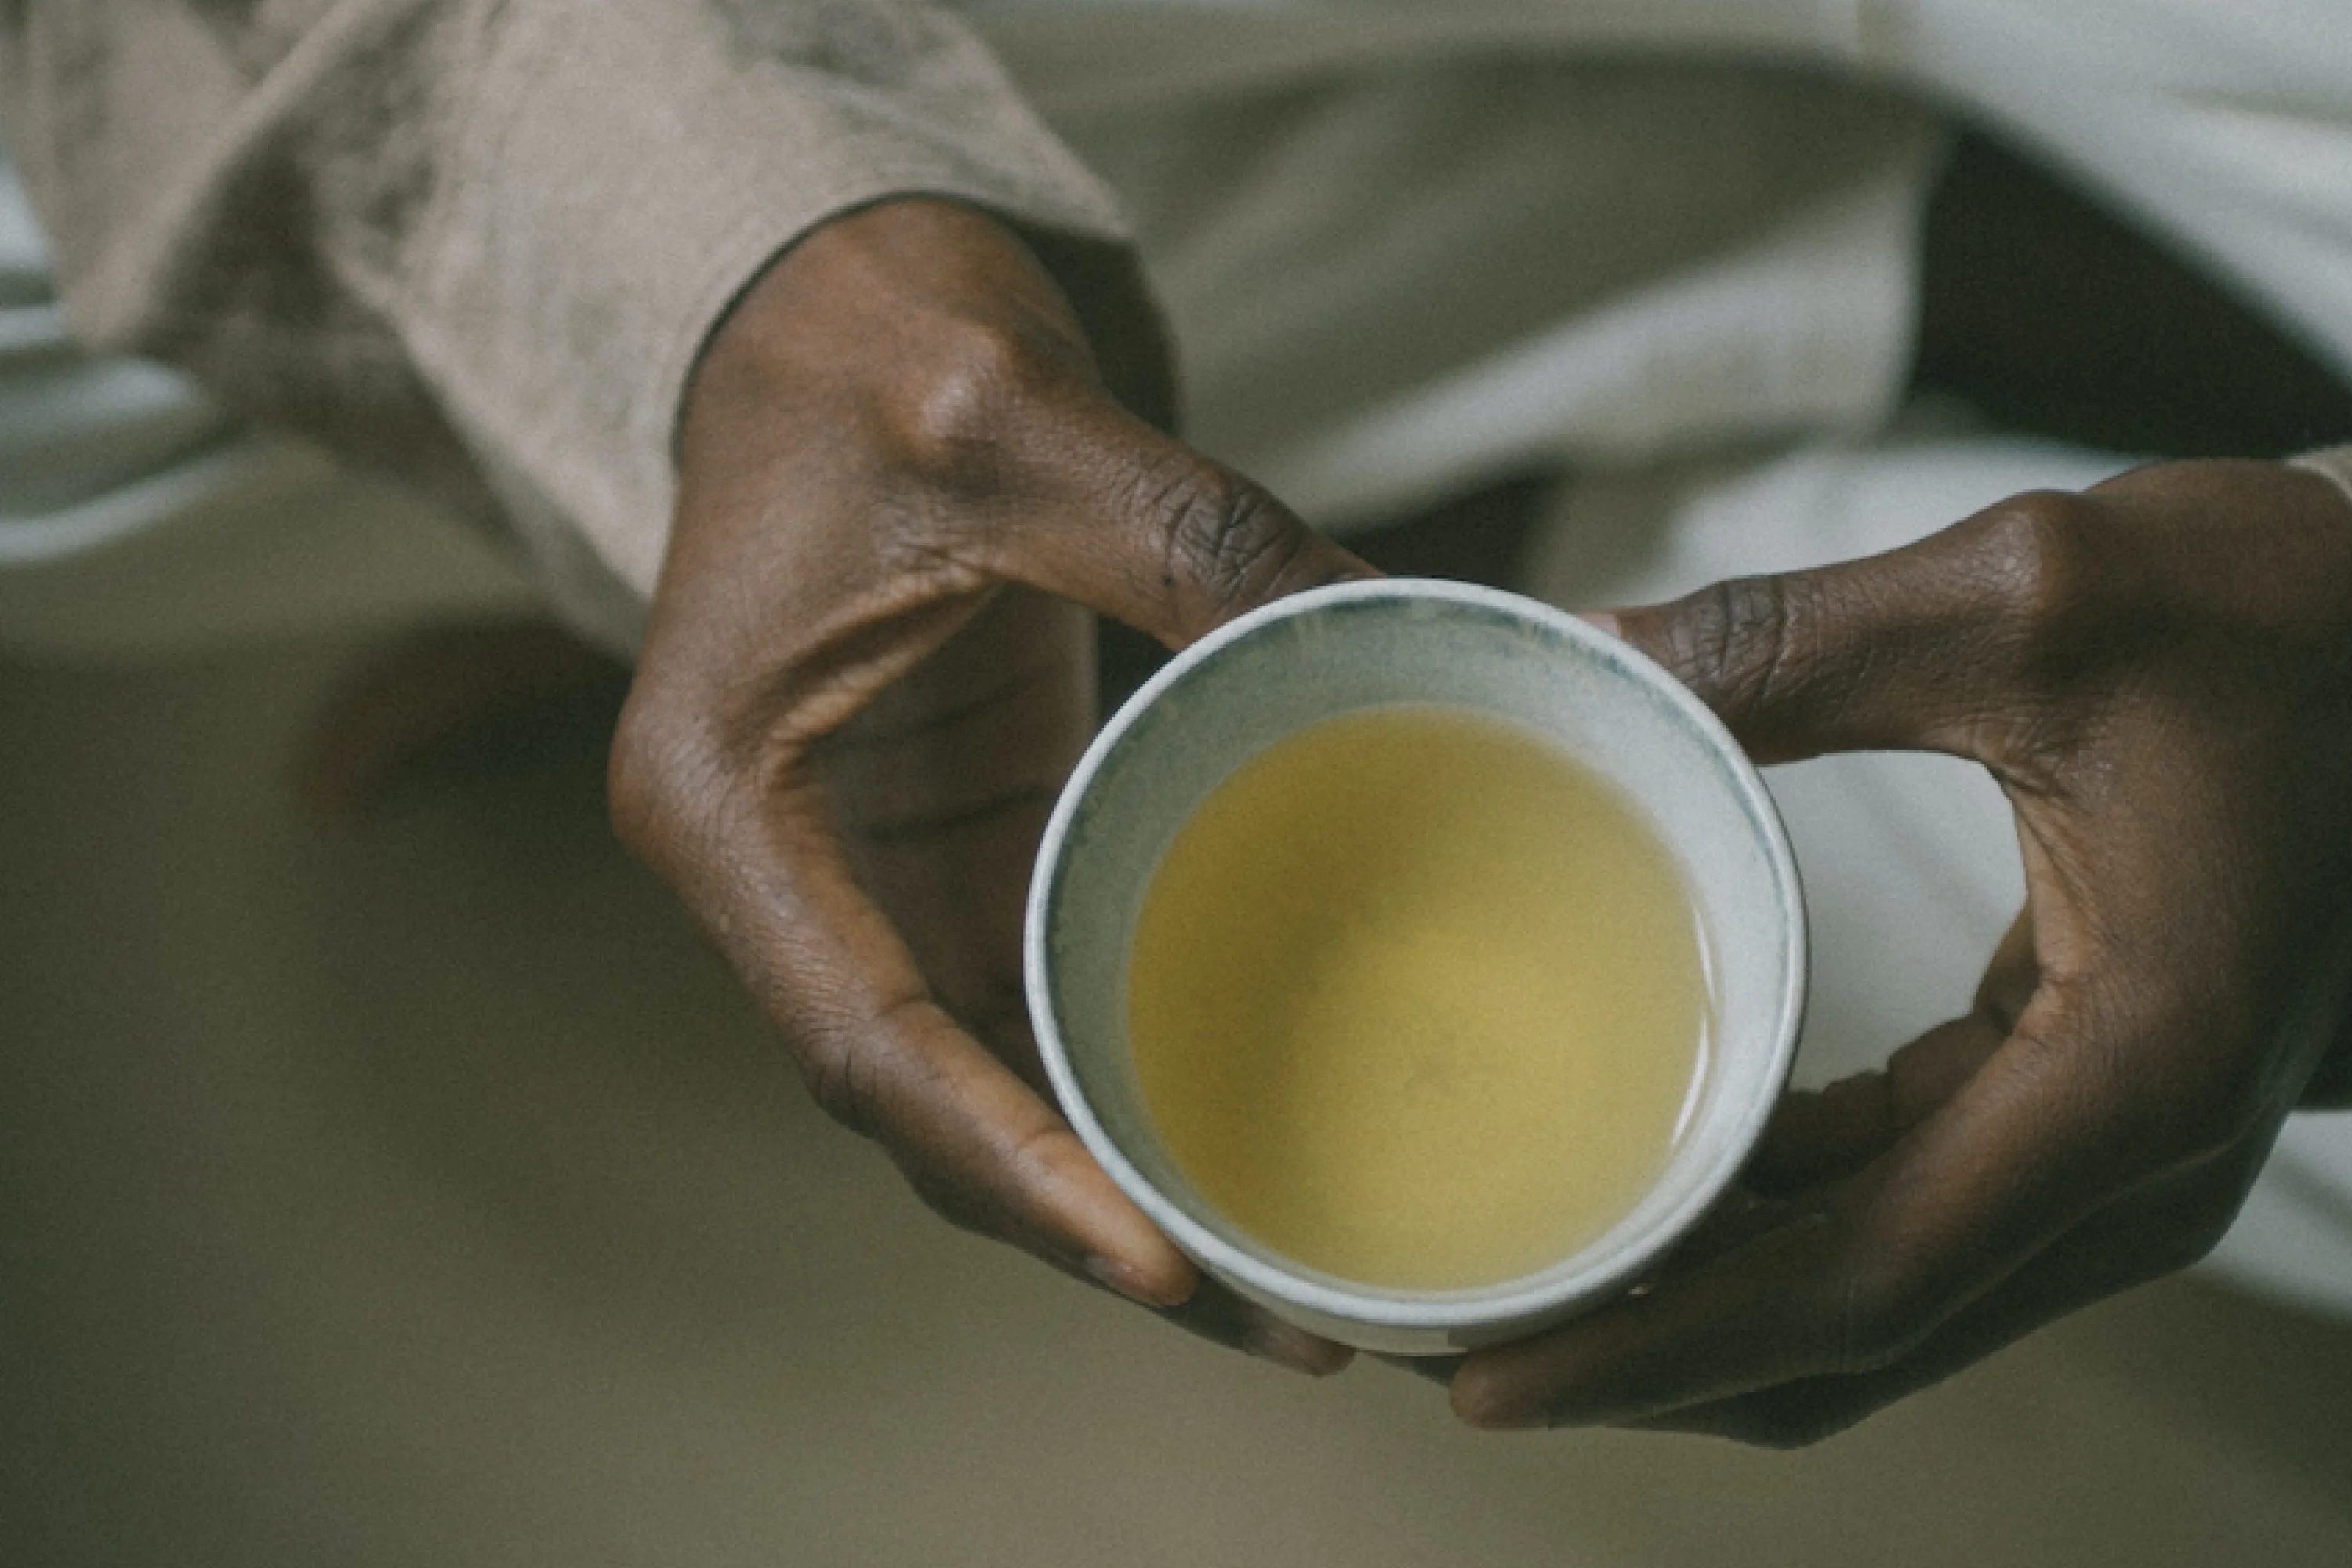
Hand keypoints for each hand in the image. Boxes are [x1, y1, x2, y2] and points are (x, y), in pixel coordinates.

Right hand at [609, 199, 1365, 1370]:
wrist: (829, 305)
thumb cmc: (869, 346)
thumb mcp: (1015, 422)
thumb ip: (1191, 540)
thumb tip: (1407, 647)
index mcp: (726, 803)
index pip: (861, 1043)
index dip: (1007, 1168)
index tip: (1158, 1262)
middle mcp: (782, 871)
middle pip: (929, 1109)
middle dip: (1093, 1224)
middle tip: (1289, 1316)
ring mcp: (867, 872)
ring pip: (986, 1079)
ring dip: (1123, 1177)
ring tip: (1296, 1265)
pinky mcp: (954, 844)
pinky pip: (1034, 999)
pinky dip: (1129, 1079)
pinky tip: (1252, 1125)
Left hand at [1452, 458, 2351, 1440]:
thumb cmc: (2286, 616)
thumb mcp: (2035, 594)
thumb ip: (1796, 639)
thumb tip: (1586, 658)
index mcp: (2129, 1073)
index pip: (1855, 1281)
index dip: (1662, 1348)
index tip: (1497, 1379)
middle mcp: (2132, 1164)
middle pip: (1852, 1335)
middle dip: (1654, 1360)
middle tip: (1462, 1342)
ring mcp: (2117, 1156)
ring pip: (1880, 1298)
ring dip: (1709, 1307)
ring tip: (1532, 1273)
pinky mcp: (2085, 1114)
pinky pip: (1910, 1215)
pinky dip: (1780, 1226)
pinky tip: (1666, 1177)